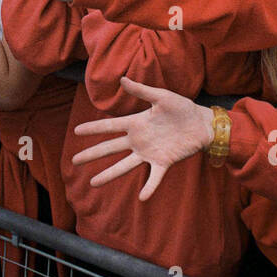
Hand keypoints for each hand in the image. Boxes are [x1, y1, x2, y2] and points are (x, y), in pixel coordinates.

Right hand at [71, 76, 213, 199]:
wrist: (202, 124)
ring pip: (124, 166)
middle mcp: (139, 140)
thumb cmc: (182, 108)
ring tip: (93, 183)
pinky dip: (149, 187)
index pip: (110, 126)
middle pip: (110, 148)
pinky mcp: (164, 162)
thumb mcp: (161, 96)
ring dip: (109, 174)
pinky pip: (154, 177)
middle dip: (92, 154)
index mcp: (136, 123)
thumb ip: (141, 90)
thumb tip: (121, 79)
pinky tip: (142, 197)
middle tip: (74, 160)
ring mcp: (149, 153)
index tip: (75, 131)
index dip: (93, 129)